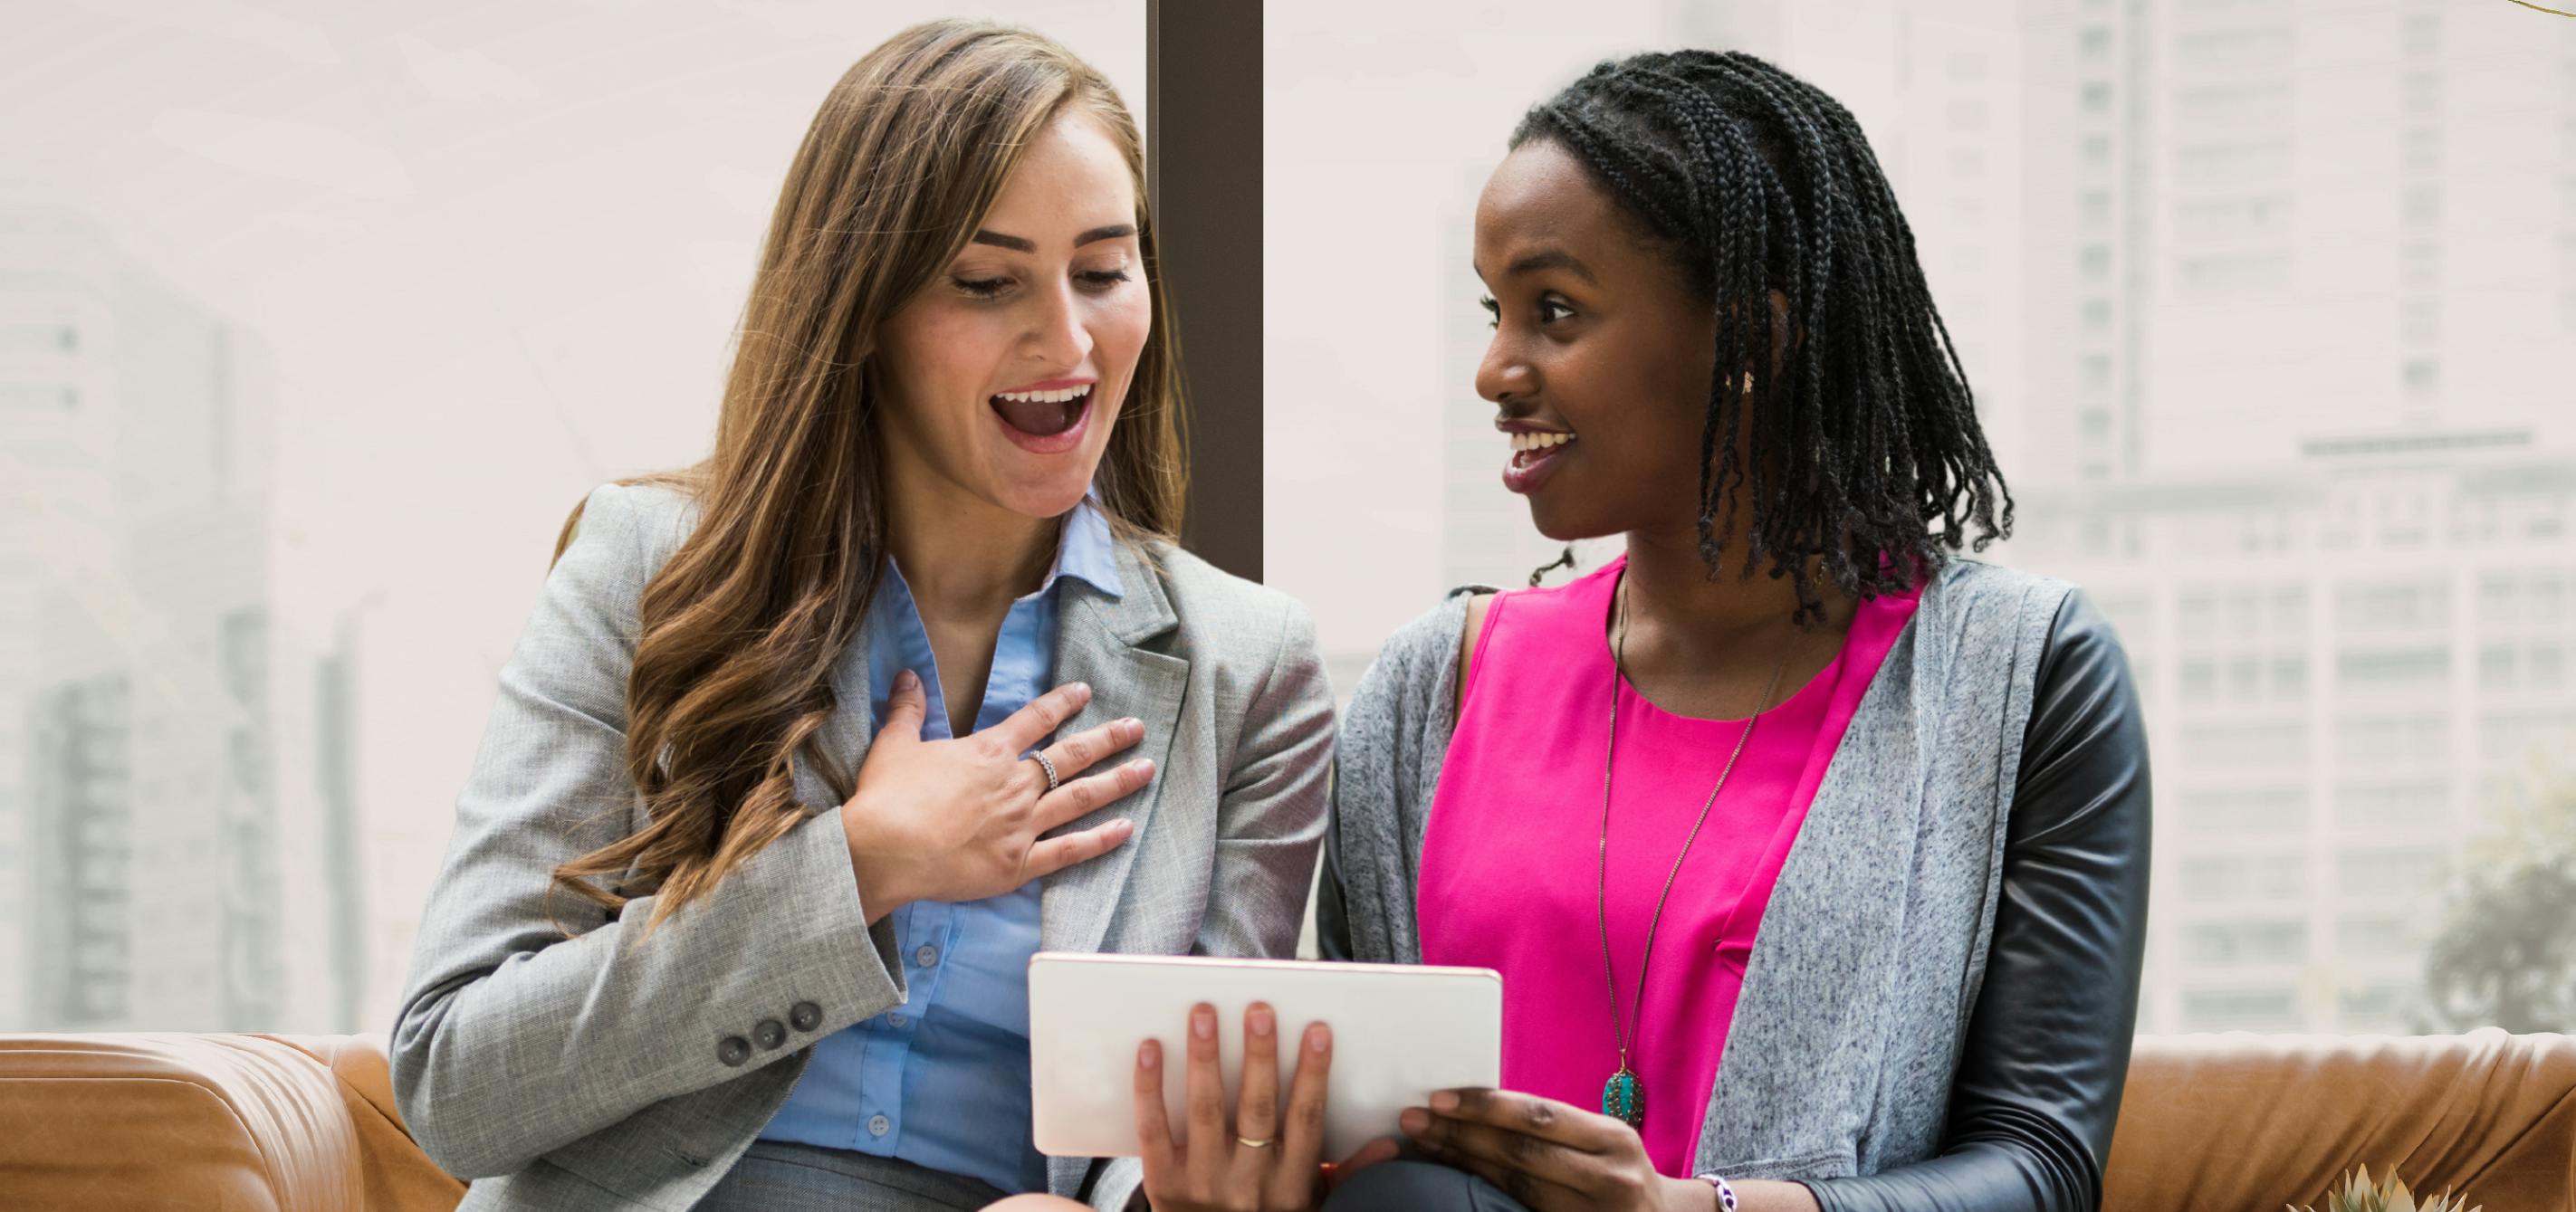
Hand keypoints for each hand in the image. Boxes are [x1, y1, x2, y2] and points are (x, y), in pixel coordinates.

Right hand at [840, 673, 1152, 921]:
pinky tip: (1126, 830)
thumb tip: (907, 676)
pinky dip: (1100, 841)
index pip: (1035, 719)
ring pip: (1082, 798)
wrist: (884, 851)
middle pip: (1072, 755)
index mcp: (988, 752)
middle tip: (1138, 728)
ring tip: (1147, 769)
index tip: (1086, 692)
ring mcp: (1022, 825)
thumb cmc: (887, 798)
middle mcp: (1014, 784)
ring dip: (1118, 782)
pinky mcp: (1019, 864)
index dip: (1062, 703)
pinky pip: (1070, 850)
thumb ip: (908, 710)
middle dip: (1109, 739)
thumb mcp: (895, 745)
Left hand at [1134, 1003, 1336, 1211]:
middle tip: (1259, 1011)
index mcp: (1291, 1183)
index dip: (1313, 1074)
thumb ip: (1344, 1173)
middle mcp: (1249, 1182)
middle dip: (1259, 1056)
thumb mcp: (1310, 1206)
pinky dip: (1151, 1087)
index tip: (1316, 1031)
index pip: (1306, 1119)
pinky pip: (1155, 1129)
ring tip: (1205, 1014)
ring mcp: (1203, 1182)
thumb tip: (1388, 1145)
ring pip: (1206, 1109)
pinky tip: (1152, 1049)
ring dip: (1205, 1058)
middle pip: (1257, 1108)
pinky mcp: (1163, 1183)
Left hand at [1400, 1088, 1703, 1211]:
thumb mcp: (1605, 1142)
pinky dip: (1484, 1197)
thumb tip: (1483, 1104)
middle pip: (1521, 1153)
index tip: (1441, 1098)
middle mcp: (1609, 1178)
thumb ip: (1557, 1127)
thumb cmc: (1619, 1174)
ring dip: (1463, 1164)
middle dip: (1462, 1133)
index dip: (1486, 1106)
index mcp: (1614, 1140)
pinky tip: (1454, 1184)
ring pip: (1514, 1187)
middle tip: (1416, 1119)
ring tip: (1427, 1145)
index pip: (1540, 1117)